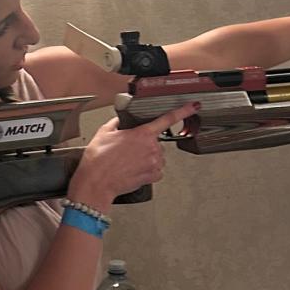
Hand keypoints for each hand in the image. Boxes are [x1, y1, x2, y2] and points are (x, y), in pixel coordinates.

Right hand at [69, 107, 195, 208]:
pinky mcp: (153, 177)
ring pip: (157, 156)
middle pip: (157, 141)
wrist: (96, 182)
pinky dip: (148, 170)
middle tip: (128, 149)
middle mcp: (152, 148)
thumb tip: (120, 121)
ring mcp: (154, 163)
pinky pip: (156, 170)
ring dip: (147, 157)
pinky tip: (134, 170)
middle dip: (145, 143)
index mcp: (142, 133)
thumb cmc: (98, 159)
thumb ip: (117, 123)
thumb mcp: (104, 132)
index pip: (168, 119)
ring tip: (128, 161)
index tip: (193, 107)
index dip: (183, 111)